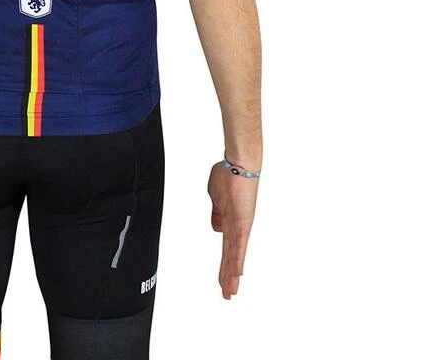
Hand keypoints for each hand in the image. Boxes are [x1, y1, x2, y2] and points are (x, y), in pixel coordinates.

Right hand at [208, 161, 258, 298]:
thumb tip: (216, 229)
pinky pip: (239, 245)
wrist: (238, 163)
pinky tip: (236, 274)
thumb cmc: (227, 173)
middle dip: (228, 276)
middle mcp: (238, 227)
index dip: (225, 265)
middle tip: (227, 295)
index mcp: (230, 221)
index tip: (224, 279)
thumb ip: (216, 213)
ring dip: (231, 274)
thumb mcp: (216, 196)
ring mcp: (240, 226)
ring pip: (235, 256)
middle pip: (231, 257)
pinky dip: (237, 260)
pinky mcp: (242, 222)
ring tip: (229, 292)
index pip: (227, 249)